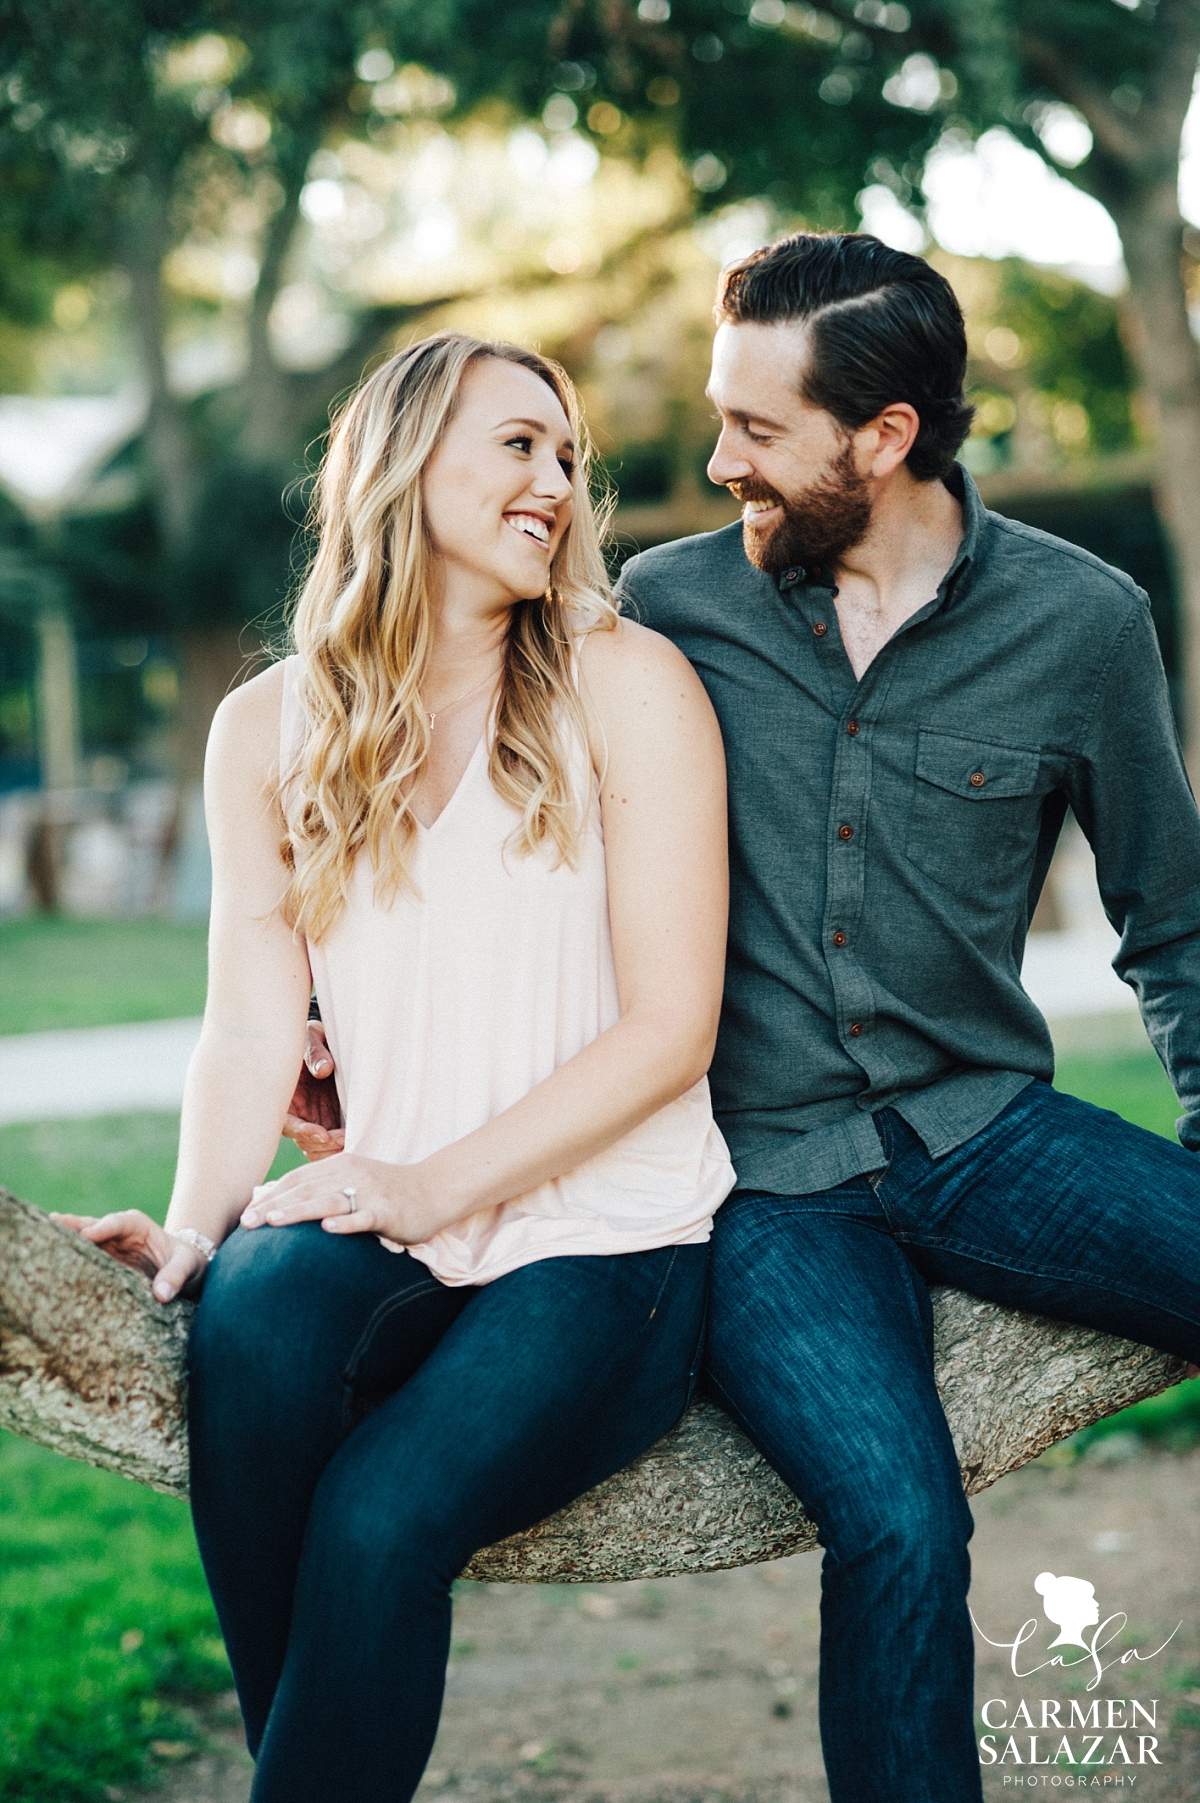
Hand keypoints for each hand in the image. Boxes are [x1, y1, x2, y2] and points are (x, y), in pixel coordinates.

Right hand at [48, 1209, 205, 1303]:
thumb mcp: (188, 1265)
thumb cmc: (188, 1262)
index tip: (88, 1234)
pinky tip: (48, 1266)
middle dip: (72, 1227)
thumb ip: (176, 1276)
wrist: (184, 1271)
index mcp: (137, 1225)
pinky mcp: (99, 1265)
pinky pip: (80, 1261)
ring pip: (80, 1242)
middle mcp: (116, 1233)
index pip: (117, 1222)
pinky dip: (66, 1261)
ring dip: (63, 1243)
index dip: (102, 1227)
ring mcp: (104, 1249)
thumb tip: (161, 1294)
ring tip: (40, 1242)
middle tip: (50, 1226)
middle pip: (90, 1226)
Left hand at [240, 1151, 448, 1247]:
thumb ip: (321, 1189)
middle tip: (246, 1222)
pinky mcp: (388, 1211)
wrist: (434, 1189)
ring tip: (274, 1221)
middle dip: (273, 1205)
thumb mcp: (353, 1182)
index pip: (297, 1180)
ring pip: (329, 1201)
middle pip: (306, 1189)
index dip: (269, 1195)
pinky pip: (364, 1216)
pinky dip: (346, 1222)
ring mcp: (370, 1192)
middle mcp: (351, 1174)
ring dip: (299, 1211)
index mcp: (339, 1165)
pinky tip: (328, 1228)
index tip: (244, 1214)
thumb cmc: (387, 1190)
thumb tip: (277, 1203)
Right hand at [281, 1022, 344, 1160]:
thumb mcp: (312, 1037)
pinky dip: (340, 1147)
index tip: (322, 1134)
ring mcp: (312, 1119)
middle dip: (322, 1145)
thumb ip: (315, 1052)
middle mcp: (296, 1111)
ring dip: (332, 1150)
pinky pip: (331, 1144)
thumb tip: (324, 1069)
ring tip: (352, 1140)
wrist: (326, 1040)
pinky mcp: (329, 1122)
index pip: (285, 1121)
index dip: (302, 1131)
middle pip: (302, 1141)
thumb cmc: (313, 1038)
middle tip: (343, 1139)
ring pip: (317, 1148)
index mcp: (284, 1094)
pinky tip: (355, 1140)